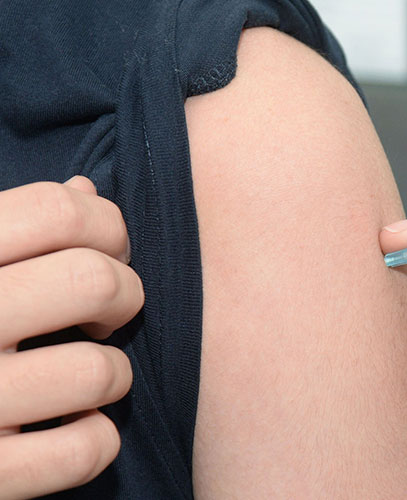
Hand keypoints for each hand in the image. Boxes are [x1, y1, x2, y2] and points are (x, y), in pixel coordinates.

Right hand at [0, 177, 142, 498]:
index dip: (107, 226)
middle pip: (95, 280)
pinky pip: (85, 451)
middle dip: (123, 293)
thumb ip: (10, 228)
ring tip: (82, 374)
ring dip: (111, 372)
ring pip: (100, 371)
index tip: (106, 250)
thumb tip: (87, 192)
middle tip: (103, 312)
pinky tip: (72, 426)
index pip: (59, 210)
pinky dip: (97, 439)